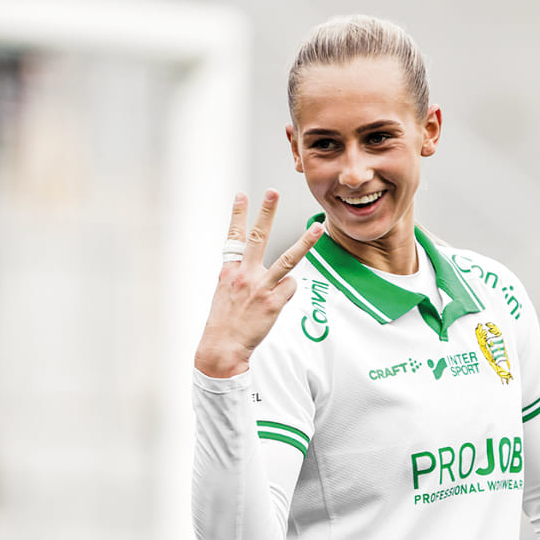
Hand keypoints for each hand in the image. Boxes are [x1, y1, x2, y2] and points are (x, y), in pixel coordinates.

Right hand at [194, 189, 323, 378]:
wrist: (222, 347)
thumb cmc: (224, 320)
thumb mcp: (224, 291)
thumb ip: (238, 274)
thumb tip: (254, 265)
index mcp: (230, 270)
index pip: (234, 236)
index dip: (238, 214)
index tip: (242, 195)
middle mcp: (245, 274)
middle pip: (259, 237)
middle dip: (267, 213)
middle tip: (273, 192)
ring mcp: (260, 287)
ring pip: (288, 259)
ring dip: (305, 242)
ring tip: (318, 228)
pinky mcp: (273, 302)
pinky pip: (290, 288)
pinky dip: (286, 293)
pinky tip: (275, 305)